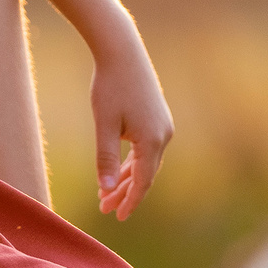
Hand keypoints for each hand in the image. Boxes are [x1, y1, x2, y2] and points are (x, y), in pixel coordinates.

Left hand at [90, 43, 173, 220]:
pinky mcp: (157, 117)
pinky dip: (132, 161)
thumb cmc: (110, 87)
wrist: (122, 51)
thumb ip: (106, 159)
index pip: (142, 182)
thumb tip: (107, 190)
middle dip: (125, 192)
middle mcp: (163, 135)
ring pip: (146, 162)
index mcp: (152, 141)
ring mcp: (163, 125)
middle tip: (105, 208)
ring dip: (127, 177)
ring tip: (106, 193)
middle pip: (145, 174)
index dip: (130, 201)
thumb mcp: (104, 126)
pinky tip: (119, 169)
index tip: (117, 216)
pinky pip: (146, 148)